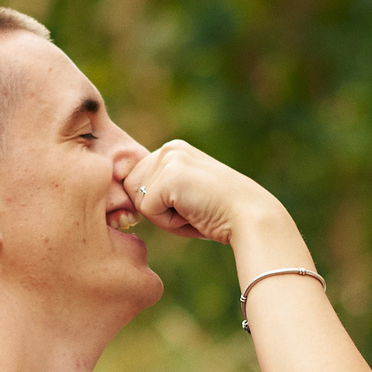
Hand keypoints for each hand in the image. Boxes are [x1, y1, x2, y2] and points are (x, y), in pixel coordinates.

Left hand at [127, 139, 285, 244]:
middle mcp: (170, 149)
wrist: (249, 217)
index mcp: (173, 150)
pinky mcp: (169, 176)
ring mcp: (170, 159)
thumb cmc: (219, 215)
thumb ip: (157, 191)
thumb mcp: (184, 195)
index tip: (188, 206)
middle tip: (192, 210)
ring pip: (138, 201)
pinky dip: (168, 223)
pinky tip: (193, 214)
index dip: (157, 205)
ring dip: (162, 217)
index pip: (137, 183)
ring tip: (193, 211)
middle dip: (157, 211)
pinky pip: (147, 211)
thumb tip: (122, 203)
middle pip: (132, 190)